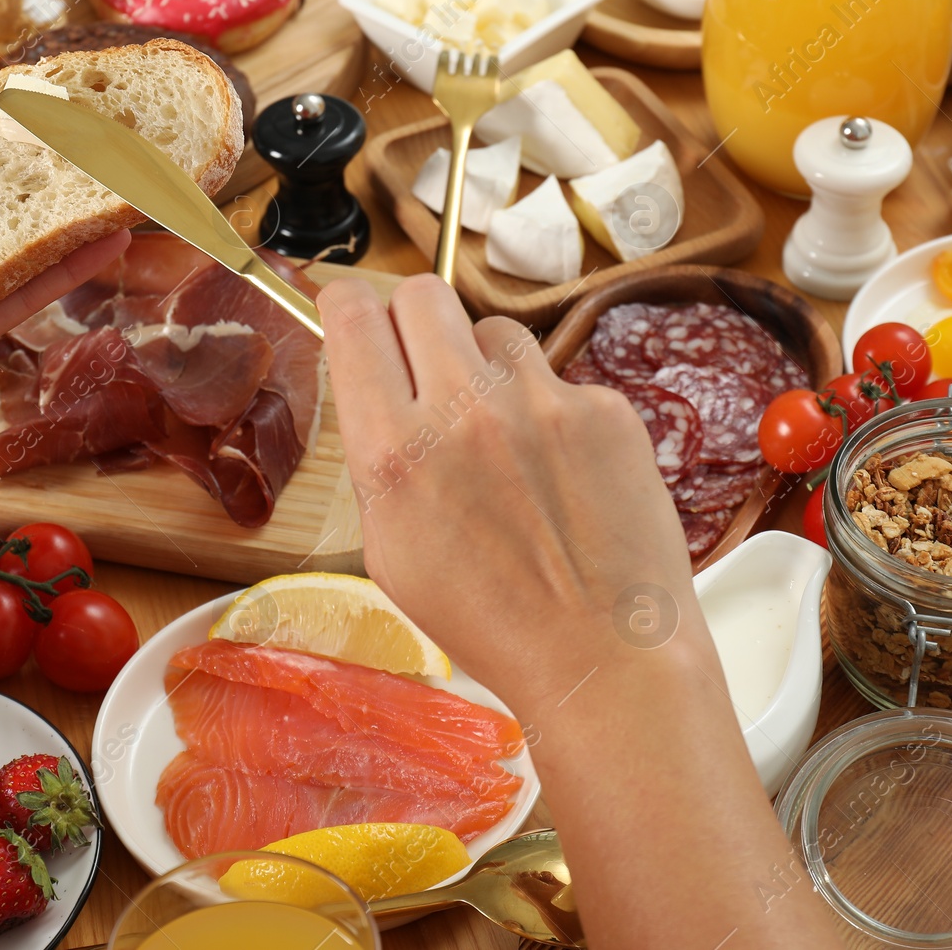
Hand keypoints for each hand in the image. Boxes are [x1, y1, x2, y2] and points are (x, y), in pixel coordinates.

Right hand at [318, 274, 707, 706]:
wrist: (605, 656)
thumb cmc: (491, 621)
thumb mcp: (391, 553)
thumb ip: (379, 461)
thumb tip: (376, 390)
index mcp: (395, 455)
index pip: (354, 320)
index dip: (346, 302)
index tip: (351, 306)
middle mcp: (465, 413)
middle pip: (423, 295)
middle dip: (413, 319)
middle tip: (424, 361)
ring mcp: (543, 403)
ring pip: (494, 331)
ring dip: (486, 365)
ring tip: (502, 433)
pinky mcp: (605, 408)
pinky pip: (558, 378)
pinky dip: (550, 411)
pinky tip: (559, 471)